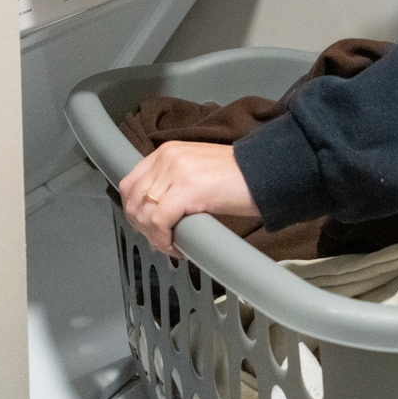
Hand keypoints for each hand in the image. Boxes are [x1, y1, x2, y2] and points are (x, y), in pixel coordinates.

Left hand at [119, 141, 259, 258]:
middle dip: (142, 226)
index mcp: (167, 151)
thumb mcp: (196, 170)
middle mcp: (167, 157)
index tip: (148, 228)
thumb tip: (155, 212)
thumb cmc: (239, 177)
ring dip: (153, 236)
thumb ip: (173, 182)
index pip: (131, 183)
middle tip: (160, 240)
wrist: (267, 173)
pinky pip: (160, 222)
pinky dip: (164, 239)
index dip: (135, 210)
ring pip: (144, 213)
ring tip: (171, 245)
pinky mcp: (187, 190)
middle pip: (133, 200)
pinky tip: (177, 247)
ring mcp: (176, 172)